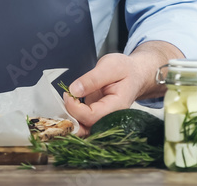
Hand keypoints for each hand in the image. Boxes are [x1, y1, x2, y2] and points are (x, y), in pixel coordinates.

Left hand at [63, 41, 182, 130]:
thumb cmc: (125, 69)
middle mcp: (110, 117)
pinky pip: (83, 122)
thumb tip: (74, 90)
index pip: (92, 116)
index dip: (75, 108)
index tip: (68, 94)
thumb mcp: (110, 66)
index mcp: (117, 106)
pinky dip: (72, 117)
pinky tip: (66, 105)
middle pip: (87, 128)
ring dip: (69, 120)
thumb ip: (92, 79)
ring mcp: (103, 118)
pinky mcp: (96, 116)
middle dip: (70, 119)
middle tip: (62, 101)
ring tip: (62, 104)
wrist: (134, 74)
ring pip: (84, 129)